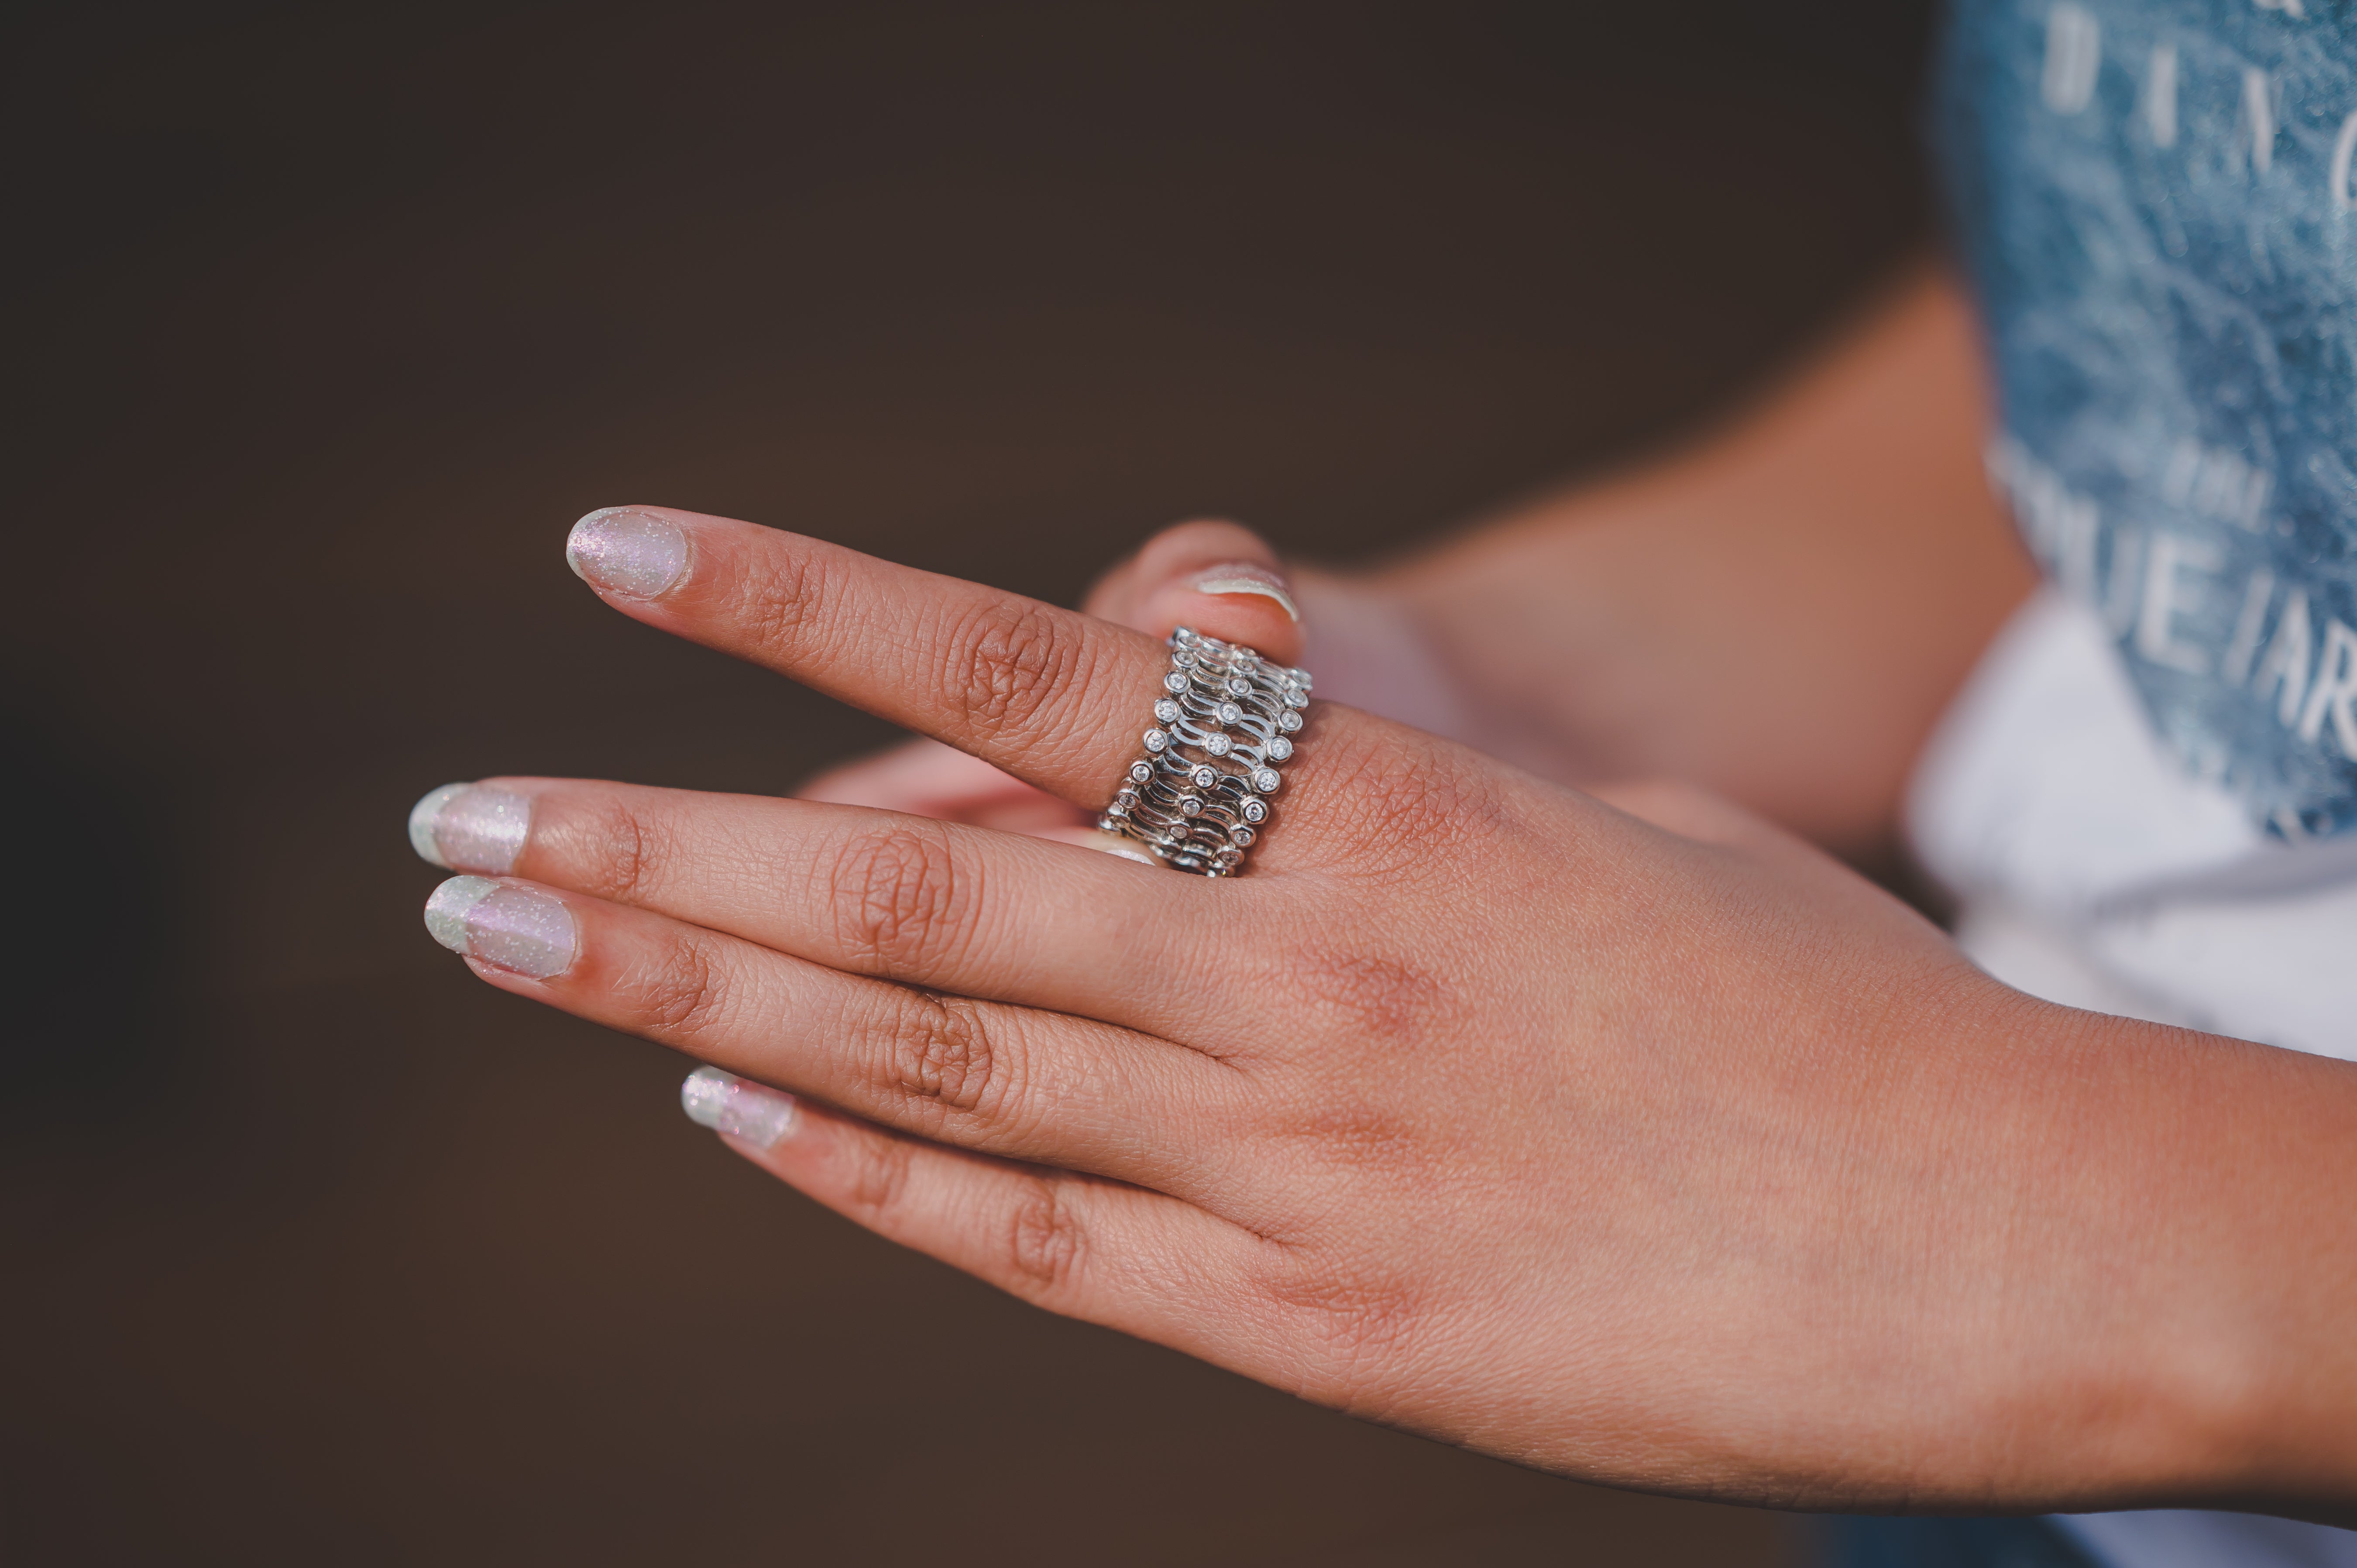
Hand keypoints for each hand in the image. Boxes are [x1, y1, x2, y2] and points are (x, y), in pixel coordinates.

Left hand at [412, 505, 2356, 1514]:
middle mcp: (1295, 989)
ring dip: (696, 1006)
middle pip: (906, 896)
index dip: (809, 605)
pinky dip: (865, 1174)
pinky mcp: (1315, 1333)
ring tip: (520, 949)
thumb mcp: (1599, 842)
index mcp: (1381, 821)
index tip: (626, 558)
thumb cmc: (1812, 1005)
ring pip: (924, 1064)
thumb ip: (1380, 825)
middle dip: (658, 858)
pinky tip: (731, 1116)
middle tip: (464, 833)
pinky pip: (1031, 1242)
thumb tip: (1204, 786)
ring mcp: (1290, 1175)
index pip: (1028, 675)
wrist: (1994, 1234)